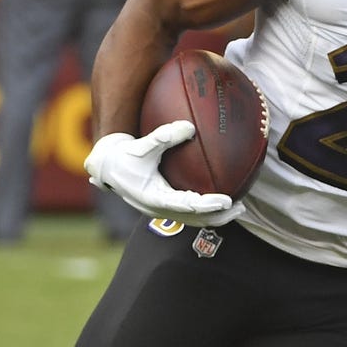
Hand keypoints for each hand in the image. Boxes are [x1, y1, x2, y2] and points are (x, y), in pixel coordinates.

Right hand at [84, 121, 244, 226]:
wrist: (107, 168)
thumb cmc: (124, 156)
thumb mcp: (142, 146)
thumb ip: (163, 136)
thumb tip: (190, 126)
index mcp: (154, 198)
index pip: (187, 205)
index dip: (208, 205)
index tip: (227, 200)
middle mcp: (159, 208)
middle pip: (195, 219)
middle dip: (218, 216)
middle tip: (240, 207)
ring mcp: (162, 210)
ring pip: (193, 220)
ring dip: (215, 217)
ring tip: (238, 209)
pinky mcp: (164, 206)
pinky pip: (189, 214)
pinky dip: (206, 212)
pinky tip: (221, 203)